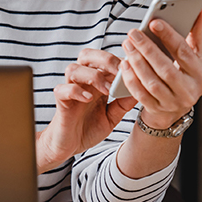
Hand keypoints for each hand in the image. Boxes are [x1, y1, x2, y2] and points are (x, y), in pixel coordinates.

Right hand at [37, 49, 138, 170]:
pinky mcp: (60, 102)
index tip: (134, 68)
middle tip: (119, 71)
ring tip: (106, 90)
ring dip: (92, 76)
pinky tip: (88, 99)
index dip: (119, 60)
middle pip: (87, 55)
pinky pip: (63, 89)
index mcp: (96, 82)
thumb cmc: (89, 128)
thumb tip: (140, 88)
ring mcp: (69, 90)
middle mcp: (82, 82)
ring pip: (73, 69)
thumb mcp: (112, 116)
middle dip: (105, 59)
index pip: (105, 60)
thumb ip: (123, 103)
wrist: (70, 146)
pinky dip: (76, 91)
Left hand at [119, 5, 201, 127]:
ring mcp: (173, 103)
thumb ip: (196, 32)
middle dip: (147, 49)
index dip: (169, 36)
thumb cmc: (185, 73)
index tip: (153, 22)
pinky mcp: (157, 109)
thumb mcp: (195, 55)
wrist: (176, 106)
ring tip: (127, 44)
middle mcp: (190, 92)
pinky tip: (124, 64)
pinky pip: (141, 94)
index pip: (185, 53)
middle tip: (133, 32)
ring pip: (152, 82)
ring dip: (137, 62)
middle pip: (166, 68)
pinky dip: (131, 79)